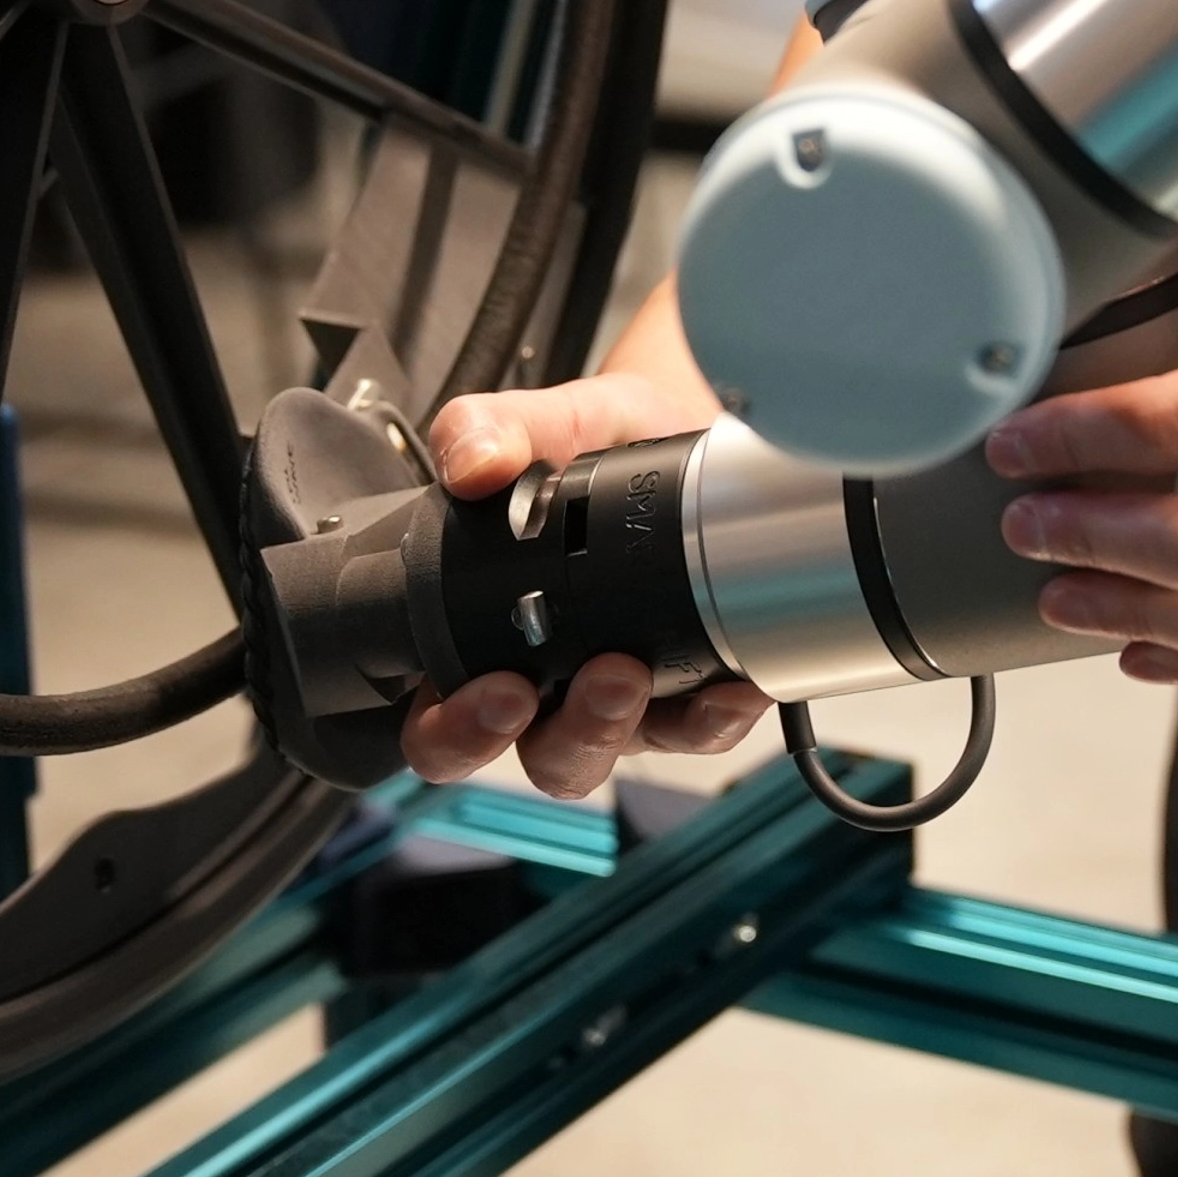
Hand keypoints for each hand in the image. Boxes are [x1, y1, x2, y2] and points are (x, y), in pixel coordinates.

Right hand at [397, 368, 774, 793]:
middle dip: (568, 737)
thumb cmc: (601, 441)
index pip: (444, 725)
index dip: (458, 732)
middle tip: (597, 681)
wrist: (688, 424)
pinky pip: (705, 726)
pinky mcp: (694, 688)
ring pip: (623, 749)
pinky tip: (733, 680)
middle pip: (543, 757)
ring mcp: (627, 694)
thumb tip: (471, 465)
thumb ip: (495, 428)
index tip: (499, 691)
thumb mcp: (548, 419)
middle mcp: (555, 682)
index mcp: (487, 640)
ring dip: (633, 724)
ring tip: (641, 670)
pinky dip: (719, 712)